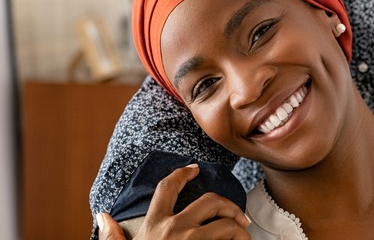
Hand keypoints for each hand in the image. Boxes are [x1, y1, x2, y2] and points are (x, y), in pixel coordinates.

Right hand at [97, 164, 250, 239]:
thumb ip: (113, 238)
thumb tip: (103, 215)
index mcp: (153, 226)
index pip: (167, 188)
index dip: (182, 174)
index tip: (195, 169)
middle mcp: (174, 229)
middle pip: (211, 200)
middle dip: (228, 204)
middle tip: (237, 216)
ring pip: (228, 224)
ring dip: (239, 230)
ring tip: (241, 238)